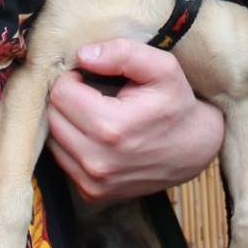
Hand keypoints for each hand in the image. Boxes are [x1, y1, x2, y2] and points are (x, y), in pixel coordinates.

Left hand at [47, 41, 224, 204]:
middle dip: (68, 100)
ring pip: (53, 140)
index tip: (93, 79)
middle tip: (94, 95)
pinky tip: (96, 137)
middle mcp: (97, 161)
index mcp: (111, 127)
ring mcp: (94, 183)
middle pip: (52, 117)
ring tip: (96, 115)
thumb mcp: (162, 67)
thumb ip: (123, 53)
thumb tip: (83, 55)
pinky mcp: (93, 194)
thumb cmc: (176, 103)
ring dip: (68, 123)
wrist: (194, 149)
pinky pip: (63, 161)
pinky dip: (73, 145)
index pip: (60, 93)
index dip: (74, 79)